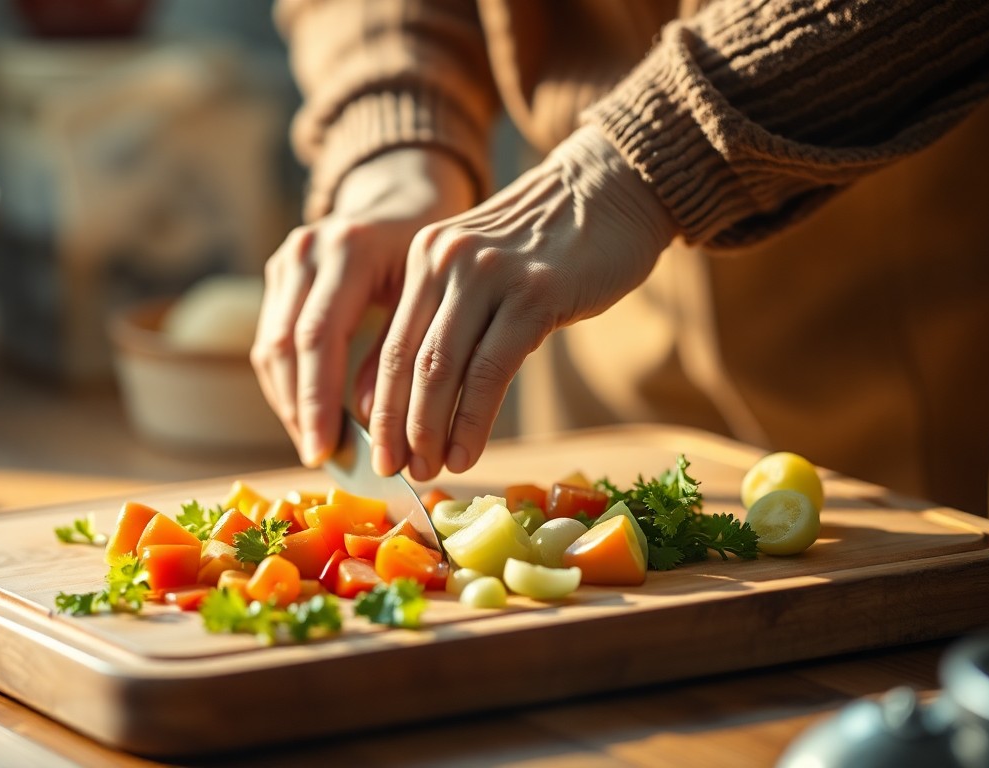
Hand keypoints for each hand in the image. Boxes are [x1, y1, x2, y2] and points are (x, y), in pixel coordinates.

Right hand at [251, 148, 474, 465]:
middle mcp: (307, 250)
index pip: (318, 336)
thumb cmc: (431, 251)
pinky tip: (310, 418)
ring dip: (289, 403)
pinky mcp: (277, 276)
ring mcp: (286, 260)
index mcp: (348, 248)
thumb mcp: (428, 293)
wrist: (404, 198)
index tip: (326, 451)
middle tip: (320, 458)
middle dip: (299, 410)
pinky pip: (272, 341)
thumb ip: (400, 351)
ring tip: (316, 447)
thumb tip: (372, 422)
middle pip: (285, 346)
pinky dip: (288, 385)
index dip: (318, 400)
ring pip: (270, 347)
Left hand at [364, 126, 677, 479]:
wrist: (612, 188)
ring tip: (432, 470)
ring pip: (442, 368)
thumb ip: (440, 320)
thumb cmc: (548, 247)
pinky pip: (491, 370)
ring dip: (431, 430)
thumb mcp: (479, 270)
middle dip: (396, 426)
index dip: (378, 407)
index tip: (376, 451)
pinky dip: (473, 420)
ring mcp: (490, 275)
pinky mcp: (536, 294)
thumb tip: (397, 398)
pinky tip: (468, 452)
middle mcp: (447, 261)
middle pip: (408, 360)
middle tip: (394, 471)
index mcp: (425, 256)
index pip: (389, 344)